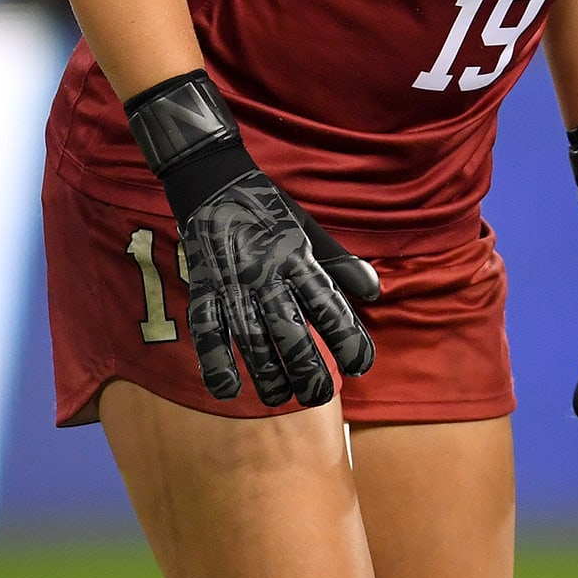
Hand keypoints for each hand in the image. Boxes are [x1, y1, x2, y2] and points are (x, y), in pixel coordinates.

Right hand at [180, 169, 375, 405]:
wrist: (213, 180)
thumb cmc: (268, 210)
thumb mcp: (308, 230)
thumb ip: (339, 263)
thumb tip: (374, 290)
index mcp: (297, 257)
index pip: (328, 305)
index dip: (348, 338)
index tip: (362, 366)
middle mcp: (265, 272)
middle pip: (289, 331)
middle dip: (307, 369)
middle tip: (318, 395)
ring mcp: (231, 282)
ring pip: (250, 338)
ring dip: (267, 374)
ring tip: (281, 397)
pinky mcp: (202, 286)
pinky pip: (207, 330)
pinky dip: (215, 362)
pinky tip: (227, 389)